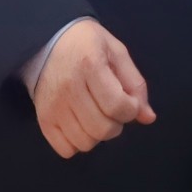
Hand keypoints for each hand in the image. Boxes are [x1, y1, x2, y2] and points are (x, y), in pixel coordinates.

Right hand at [24, 17, 156, 157]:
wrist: (45, 42)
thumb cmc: (86, 44)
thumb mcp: (117, 52)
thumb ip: (135, 84)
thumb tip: (148, 118)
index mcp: (90, 65)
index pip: (118, 106)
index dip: (131, 110)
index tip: (128, 100)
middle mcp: (68, 88)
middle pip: (102, 129)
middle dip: (116, 124)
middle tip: (112, 109)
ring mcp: (53, 106)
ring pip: (85, 142)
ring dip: (98, 135)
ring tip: (95, 116)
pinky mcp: (43, 119)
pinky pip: (65, 149)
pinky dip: (77, 143)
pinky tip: (80, 125)